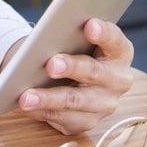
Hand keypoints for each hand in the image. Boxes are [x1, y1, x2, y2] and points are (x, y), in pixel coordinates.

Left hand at [14, 19, 134, 134]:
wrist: (70, 76)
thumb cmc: (73, 50)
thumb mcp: (75, 38)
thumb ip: (69, 34)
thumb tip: (46, 37)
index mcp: (120, 52)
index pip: (115, 40)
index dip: (103, 32)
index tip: (89, 25)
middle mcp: (118, 80)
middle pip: (94, 72)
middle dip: (71, 68)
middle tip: (51, 64)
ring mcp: (105, 104)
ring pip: (75, 101)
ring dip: (49, 99)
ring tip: (26, 97)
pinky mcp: (88, 121)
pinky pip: (64, 119)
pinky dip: (42, 112)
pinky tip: (27, 107)